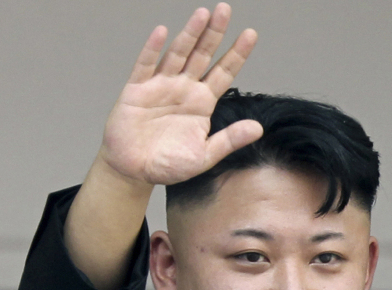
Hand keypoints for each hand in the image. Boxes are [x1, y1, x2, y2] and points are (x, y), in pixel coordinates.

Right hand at [100, 3, 261, 185]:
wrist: (133, 171)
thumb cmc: (168, 164)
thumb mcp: (203, 156)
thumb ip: (228, 141)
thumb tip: (258, 128)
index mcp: (202, 103)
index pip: (224, 73)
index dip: (236, 54)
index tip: (250, 34)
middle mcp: (183, 89)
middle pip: (202, 55)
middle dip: (214, 33)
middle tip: (225, 10)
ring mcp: (160, 86)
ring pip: (177, 54)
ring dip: (189, 34)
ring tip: (202, 14)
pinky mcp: (137, 90)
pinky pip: (146, 65)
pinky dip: (153, 49)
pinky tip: (162, 32)